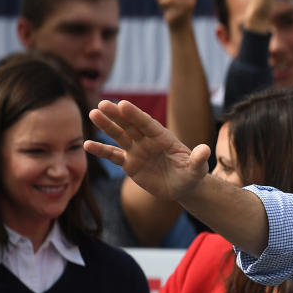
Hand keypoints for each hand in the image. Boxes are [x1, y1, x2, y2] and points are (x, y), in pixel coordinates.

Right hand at [86, 100, 210, 202]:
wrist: (182, 187)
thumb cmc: (192, 175)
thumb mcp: (197, 169)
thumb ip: (198, 160)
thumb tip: (205, 150)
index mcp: (164, 138)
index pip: (148, 124)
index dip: (136, 115)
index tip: (123, 104)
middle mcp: (148, 141)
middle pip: (131, 125)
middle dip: (117, 115)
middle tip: (102, 104)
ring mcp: (137, 151)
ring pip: (120, 136)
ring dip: (106, 126)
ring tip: (93, 114)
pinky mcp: (129, 164)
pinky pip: (113, 155)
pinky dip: (101, 150)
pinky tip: (87, 145)